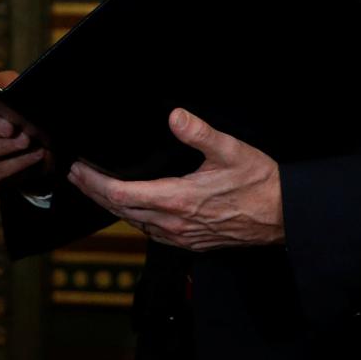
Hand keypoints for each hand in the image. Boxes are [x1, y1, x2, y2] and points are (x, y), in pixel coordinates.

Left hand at [66, 108, 283, 250]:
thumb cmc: (261, 184)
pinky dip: (133, 218)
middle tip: (75, 177)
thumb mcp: (231, 151)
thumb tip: (175, 116)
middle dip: (93, 192)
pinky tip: (130, 210)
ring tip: (95, 190)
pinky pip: (151, 233)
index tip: (77, 170)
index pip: (120, 193)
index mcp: (176, 200)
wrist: (285, 217)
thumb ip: (200, 133)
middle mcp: (173, 223)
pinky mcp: (191, 242)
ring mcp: (181, 236)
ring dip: (111, 206)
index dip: (94, 182)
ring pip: (133, 223)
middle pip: (119, 210)